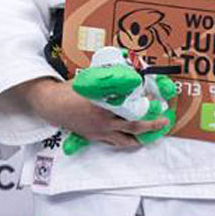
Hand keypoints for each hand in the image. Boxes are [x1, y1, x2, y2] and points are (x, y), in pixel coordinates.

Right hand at [18, 79, 167, 148]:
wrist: (51, 105)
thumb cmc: (69, 90)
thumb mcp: (89, 80)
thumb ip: (107, 80)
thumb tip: (125, 73)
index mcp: (104, 106)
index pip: (132, 109)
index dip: (148, 107)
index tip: (158, 102)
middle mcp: (104, 122)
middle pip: (134, 127)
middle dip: (152, 126)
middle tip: (163, 121)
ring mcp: (99, 132)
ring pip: (125, 141)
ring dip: (140, 138)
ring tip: (151, 134)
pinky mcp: (94, 137)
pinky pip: (114, 142)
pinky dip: (125, 140)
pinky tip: (131, 137)